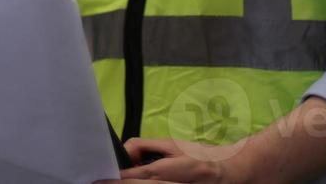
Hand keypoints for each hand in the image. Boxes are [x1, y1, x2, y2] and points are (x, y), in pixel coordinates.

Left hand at [103, 138, 246, 182]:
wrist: (225, 172)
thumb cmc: (197, 156)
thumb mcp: (171, 145)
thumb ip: (146, 147)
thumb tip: (125, 154)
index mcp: (172, 171)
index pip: (139, 177)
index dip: (118, 179)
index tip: (101, 178)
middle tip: (100, 183)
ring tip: (115, 181)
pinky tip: (132, 183)